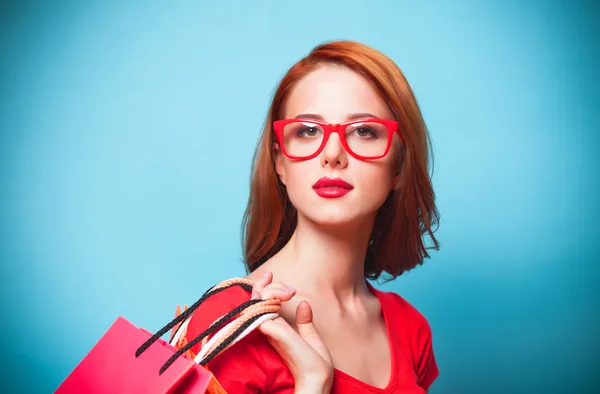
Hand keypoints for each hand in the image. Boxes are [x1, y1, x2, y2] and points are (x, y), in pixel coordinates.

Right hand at [251, 272, 333, 391]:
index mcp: (277, 329)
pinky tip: (282, 298)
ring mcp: (270, 331)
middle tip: (278, 281)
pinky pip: (261, 312)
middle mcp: (270, 329)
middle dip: (266, 286)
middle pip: (256, 301)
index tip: (271, 275)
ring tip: (287, 291)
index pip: (262, 304)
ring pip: (257, 303)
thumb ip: (305, 322)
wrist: (318, 380)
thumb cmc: (314, 366)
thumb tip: (303, 303)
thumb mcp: (312, 339)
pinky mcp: (273, 333)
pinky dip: (268, 300)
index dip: (264, 288)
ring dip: (270, 291)